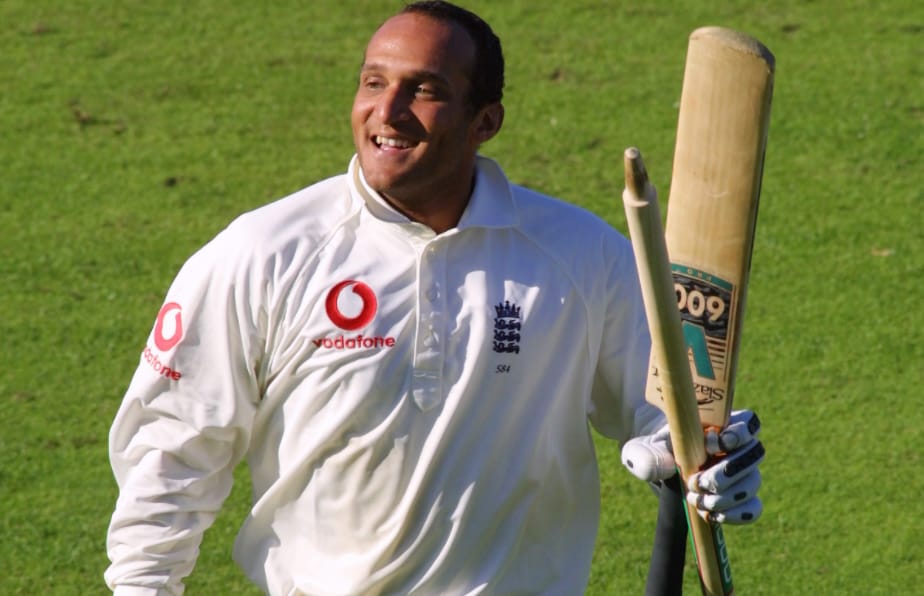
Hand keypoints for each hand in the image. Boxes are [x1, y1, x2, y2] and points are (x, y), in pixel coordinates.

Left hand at [621, 410, 763, 523]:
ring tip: (696, 500)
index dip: (738, 434)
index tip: (711, 445)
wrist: (660, 466)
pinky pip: (753, 508)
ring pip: (752, 483)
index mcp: (721, 423)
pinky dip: (735, 515)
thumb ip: (647, 454)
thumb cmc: (657, 449)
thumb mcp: (645, 446)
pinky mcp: (742, 498)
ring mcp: (743, 473)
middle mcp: (739, 447)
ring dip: (726, 497)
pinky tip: (710, 515)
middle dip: (726, 472)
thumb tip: (662, 468)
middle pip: (754, 454)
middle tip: (696, 482)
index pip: (748, 421)